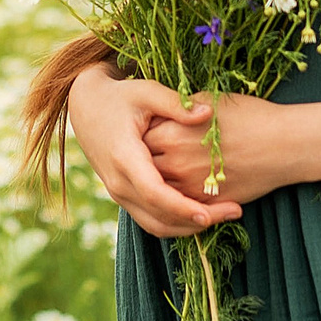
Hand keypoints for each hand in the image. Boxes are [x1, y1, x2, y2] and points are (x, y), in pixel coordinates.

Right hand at [67, 64, 238, 236]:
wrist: (86, 107)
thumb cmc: (120, 97)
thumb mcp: (146, 92)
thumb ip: (176, 104)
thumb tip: (208, 113)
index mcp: (124, 157)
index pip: (155, 193)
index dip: (182, 207)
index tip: (210, 213)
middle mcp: (118, 182)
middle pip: (159, 216)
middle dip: (197, 221)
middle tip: (235, 212)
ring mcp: (119, 193)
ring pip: (155, 225)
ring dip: (189, 227)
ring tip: (224, 215)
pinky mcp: (124, 196)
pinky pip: (151, 219)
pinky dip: (177, 222)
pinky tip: (204, 213)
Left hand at [145, 92, 303, 210]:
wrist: (283, 145)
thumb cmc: (249, 116)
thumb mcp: (207, 102)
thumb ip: (179, 110)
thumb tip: (163, 114)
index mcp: (171, 133)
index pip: (140, 136)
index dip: (142, 133)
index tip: (145, 129)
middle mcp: (174, 162)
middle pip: (144, 165)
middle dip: (143, 159)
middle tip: (145, 152)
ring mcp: (189, 186)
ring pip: (158, 189)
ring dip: (157, 181)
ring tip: (162, 168)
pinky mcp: (205, 202)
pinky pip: (179, 204)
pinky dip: (174, 197)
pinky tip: (179, 185)